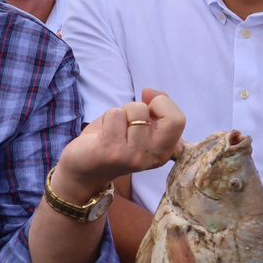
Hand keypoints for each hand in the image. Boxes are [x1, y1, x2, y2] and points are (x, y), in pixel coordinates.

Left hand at [53, 88, 185, 200]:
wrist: (83, 169)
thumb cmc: (112, 141)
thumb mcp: (139, 127)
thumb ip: (153, 109)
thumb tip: (150, 93)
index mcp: (164, 151)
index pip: (179, 120)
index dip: (162, 103)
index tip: (147, 103)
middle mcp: (154, 157)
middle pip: (172, 120)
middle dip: (149, 107)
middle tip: (131, 115)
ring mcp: (134, 156)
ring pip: (136, 110)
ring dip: (121, 112)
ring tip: (113, 128)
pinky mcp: (113, 152)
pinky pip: (116, 114)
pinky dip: (107, 117)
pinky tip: (103, 133)